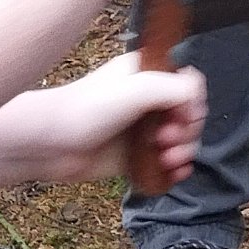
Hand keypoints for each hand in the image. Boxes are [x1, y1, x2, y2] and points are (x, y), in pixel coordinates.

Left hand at [19, 55, 207, 185]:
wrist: (51, 144)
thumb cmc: (87, 109)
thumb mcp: (137, 88)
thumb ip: (175, 88)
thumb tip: (197, 99)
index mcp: (148, 75)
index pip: (189, 85)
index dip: (193, 104)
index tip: (183, 117)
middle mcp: (148, 100)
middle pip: (189, 116)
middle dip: (187, 131)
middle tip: (168, 140)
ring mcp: (142, 130)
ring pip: (181, 142)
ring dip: (183, 152)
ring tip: (167, 159)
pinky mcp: (135, 156)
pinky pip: (166, 164)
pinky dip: (174, 170)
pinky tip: (172, 174)